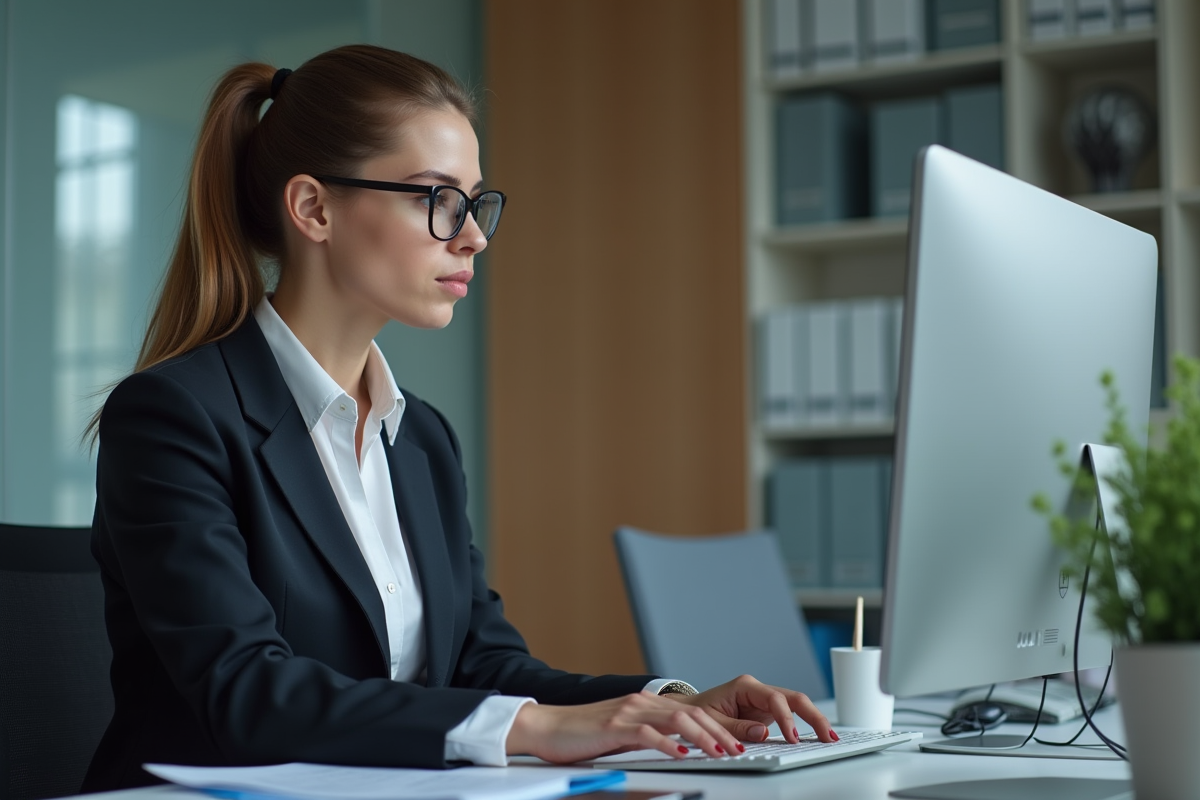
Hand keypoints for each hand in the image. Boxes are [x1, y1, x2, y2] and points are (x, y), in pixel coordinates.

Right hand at [506, 691, 745, 763]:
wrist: (546, 727)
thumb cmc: (582, 734)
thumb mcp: (622, 733)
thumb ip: (648, 735)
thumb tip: (678, 748)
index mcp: (644, 704)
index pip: (690, 713)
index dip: (716, 727)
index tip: (735, 743)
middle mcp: (640, 703)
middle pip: (689, 714)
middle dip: (717, 732)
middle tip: (737, 749)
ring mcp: (627, 712)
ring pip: (675, 720)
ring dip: (701, 737)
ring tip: (719, 752)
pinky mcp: (613, 726)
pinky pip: (647, 733)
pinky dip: (668, 744)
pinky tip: (682, 754)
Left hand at [666, 674, 836, 743]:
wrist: (689, 711)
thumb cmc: (698, 713)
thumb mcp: (713, 721)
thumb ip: (737, 727)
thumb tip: (764, 732)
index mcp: (745, 686)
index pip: (774, 699)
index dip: (786, 719)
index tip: (793, 738)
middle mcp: (758, 690)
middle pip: (793, 698)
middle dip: (813, 715)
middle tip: (827, 734)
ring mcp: (764, 700)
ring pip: (796, 705)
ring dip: (813, 719)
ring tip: (829, 736)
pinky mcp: (766, 712)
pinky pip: (789, 716)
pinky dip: (803, 725)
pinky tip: (816, 736)